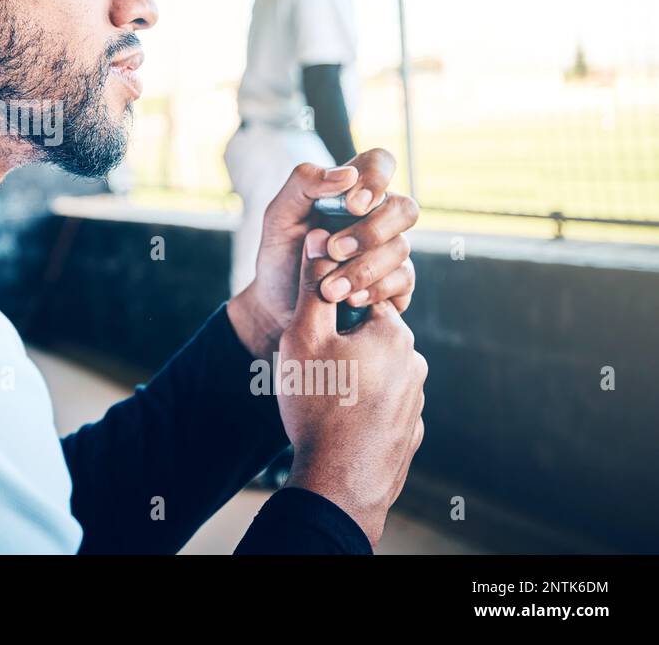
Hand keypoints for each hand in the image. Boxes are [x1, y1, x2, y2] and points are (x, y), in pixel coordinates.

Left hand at [227, 149, 417, 357]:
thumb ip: (304, 183)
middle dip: (370, 232)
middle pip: (405, 208)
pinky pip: (403, 281)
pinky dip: (375, 290)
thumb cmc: (281, 255)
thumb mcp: (278, 216)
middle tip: (333, 250)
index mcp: (352, 191)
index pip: (380, 163)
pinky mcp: (396, 285)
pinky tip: (349, 299)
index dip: (376, 178)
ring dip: (363, 268)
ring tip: (328, 288)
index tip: (353, 204)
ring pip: (401, 248)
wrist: (278, 306)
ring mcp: (390, 251)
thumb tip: (347, 175)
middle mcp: (378, 217)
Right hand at [279, 227, 426, 546]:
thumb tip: (318, 239)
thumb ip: (313, 285)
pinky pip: (381, 407)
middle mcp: (414, 363)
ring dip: (351, 378)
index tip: (310, 331)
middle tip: (310, 368)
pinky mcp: (410, 432)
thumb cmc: (318, 403)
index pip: (361, 300)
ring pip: (375, 373)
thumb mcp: (304, 336)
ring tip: (321, 400)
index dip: (330, 311)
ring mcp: (416, 401)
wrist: (338, 482)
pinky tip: (337, 423)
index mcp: (393, 333)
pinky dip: (361, 409)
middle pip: (368, 337)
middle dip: (340, 347)